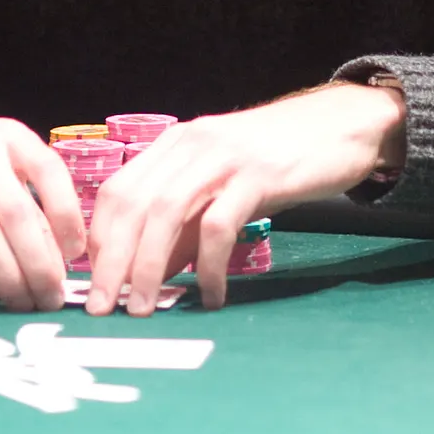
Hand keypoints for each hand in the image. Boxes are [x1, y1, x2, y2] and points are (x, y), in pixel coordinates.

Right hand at [0, 84, 84, 311]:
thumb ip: (23, 190)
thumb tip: (57, 252)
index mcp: (9, 135)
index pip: (50, 172)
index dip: (68, 216)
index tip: (76, 255)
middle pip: (17, 212)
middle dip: (38, 262)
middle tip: (51, 297)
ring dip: (8, 273)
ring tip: (23, 301)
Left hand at [85, 83, 402, 316]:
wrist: (343, 124)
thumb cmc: (278, 160)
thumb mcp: (222, 186)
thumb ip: (186, 225)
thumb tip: (150, 275)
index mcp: (175, 143)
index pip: (117, 190)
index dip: (98, 239)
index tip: (90, 283)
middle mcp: (191, 144)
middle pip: (134, 204)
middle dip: (112, 261)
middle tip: (103, 309)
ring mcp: (224, 156)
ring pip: (167, 213)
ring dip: (149, 267)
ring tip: (145, 309)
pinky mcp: (260, 174)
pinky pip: (220, 224)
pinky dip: (208, 264)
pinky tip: (211, 295)